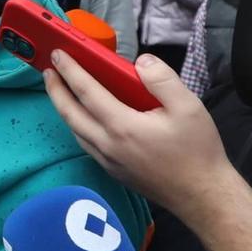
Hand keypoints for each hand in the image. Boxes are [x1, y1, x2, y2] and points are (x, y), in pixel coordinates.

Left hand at [42, 49, 236, 223]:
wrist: (202, 196)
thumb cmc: (198, 151)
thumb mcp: (188, 106)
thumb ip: (162, 79)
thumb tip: (140, 62)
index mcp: (123, 126)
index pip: (87, 92)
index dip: (71, 70)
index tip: (58, 54)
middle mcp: (108, 145)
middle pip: (70, 113)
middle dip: (56, 90)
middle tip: (48, 70)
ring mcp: (108, 161)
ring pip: (75, 131)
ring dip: (64, 108)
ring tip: (61, 90)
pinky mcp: (113, 171)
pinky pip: (86, 144)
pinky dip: (77, 125)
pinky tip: (83, 118)